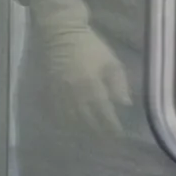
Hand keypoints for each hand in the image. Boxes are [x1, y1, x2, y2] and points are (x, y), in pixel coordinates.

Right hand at [26, 0, 132, 136]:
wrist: (61, 33)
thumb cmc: (90, 46)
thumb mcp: (111, 61)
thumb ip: (119, 84)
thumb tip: (125, 104)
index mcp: (92, 85)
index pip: (104, 114)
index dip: (112, 127)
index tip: (119, 136)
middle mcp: (75, 93)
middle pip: (87, 121)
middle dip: (98, 132)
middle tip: (107, 142)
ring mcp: (60, 93)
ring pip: (71, 119)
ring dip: (82, 130)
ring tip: (91, 138)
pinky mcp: (50, 90)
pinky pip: (57, 111)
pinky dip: (65, 121)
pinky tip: (71, 126)